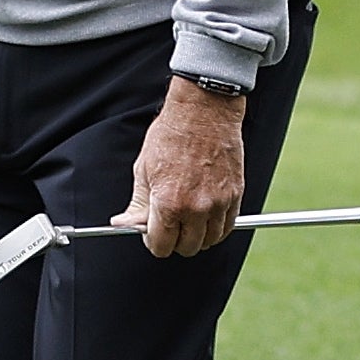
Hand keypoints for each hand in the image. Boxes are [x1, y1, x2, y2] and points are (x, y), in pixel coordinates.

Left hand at [121, 79, 250, 258]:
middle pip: (187, 248)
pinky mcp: (235, 194)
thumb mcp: (143, 169)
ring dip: (198, 236)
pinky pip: (228, 226)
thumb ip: (137, 203)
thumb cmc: (171, 135)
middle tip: (170, 226)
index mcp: (168, 203)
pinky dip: (217, 226)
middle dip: (175, 241)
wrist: (203, 111)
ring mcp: (219, 202)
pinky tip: (207, 216)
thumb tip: (124, 223)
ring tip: (189, 221)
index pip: (161, 246)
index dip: (154, 243)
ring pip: (210, 241)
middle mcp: (196, 208)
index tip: (153, 234)